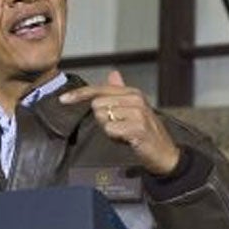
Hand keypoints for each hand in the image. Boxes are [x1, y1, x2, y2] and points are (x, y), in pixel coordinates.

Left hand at [60, 71, 181, 175]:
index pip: (99, 89)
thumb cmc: (145, 133)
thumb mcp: (133, 109)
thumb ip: (120, 92)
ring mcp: (137, 112)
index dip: (79, 94)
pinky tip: (127, 139)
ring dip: (109, 129)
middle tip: (119, 128)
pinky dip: (115, 137)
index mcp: (132, 92)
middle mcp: (135, 99)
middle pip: (97, 104)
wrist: (165, 154)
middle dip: (102, 119)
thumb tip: (113, 74)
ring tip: (124, 133)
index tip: (63, 100)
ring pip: (102, 117)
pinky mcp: (137, 127)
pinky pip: (111, 129)